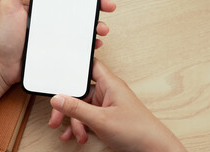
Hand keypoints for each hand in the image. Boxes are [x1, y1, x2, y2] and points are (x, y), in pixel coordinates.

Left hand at [0, 0, 115, 90]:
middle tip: (108, 4)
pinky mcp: (59, 49)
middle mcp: (53, 17)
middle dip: (97, 4)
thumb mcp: (8, 5)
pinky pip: (78, 44)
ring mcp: (57, 34)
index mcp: (43, 4)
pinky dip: (89, 42)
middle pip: (80, 7)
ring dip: (96, 24)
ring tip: (102, 27)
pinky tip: (94, 43)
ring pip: (82, 26)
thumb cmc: (1, 35)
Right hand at [48, 59, 186, 151]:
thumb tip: (58, 99)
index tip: (58, 76)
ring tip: (72, 134)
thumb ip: (77, 109)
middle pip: (81, 91)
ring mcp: (107, 105)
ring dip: (74, 121)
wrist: (153, 149)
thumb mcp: (101, 120)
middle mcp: (108, 91)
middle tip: (56, 119)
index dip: (75, 68)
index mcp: (109, 84)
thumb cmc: (136, 130)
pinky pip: (88, 117)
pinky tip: (78, 136)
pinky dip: (81, 126)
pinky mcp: (107, 117)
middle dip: (67, 106)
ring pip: (82, 107)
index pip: (89, 66)